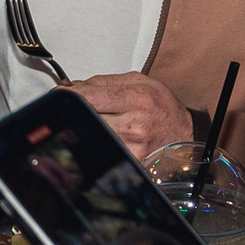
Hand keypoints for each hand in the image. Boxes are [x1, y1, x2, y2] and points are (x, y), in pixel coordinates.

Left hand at [66, 72, 196, 161]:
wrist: (185, 133)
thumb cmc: (163, 107)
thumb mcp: (140, 82)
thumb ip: (104, 81)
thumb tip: (73, 86)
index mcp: (138, 98)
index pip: (92, 97)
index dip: (69, 95)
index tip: (58, 95)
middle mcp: (135, 124)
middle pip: (88, 117)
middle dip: (75, 111)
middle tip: (67, 107)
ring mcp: (132, 147)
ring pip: (92, 135)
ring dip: (84, 127)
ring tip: (91, 120)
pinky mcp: (131, 162)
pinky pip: (102, 150)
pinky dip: (95, 142)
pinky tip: (100, 135)